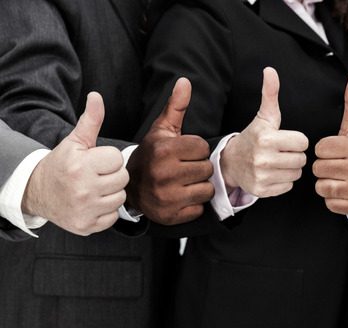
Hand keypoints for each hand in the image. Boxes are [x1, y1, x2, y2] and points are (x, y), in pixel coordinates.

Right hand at [22, 93, 128, 235]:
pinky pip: (113, 217)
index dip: (108, 159)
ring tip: (95, 189)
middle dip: (112, 175)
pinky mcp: (87, 226)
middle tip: (96, 175)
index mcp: (80, 166)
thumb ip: (90, 120)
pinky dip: (106, 211)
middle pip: (122, 179)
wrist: (37, 192)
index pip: (117, 159)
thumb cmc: (61, 165)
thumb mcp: (75, 141)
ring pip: (120, 198)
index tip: (96, 161)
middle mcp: (83, 189)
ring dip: (111, 193)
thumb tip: (97, 96)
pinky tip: (93, 203)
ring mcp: (85, 210)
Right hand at [126, 78, 213, 224]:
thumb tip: (185, 81)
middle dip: (199, 168)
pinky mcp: (170, 215)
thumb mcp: (162, 129)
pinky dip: (193, 205)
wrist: (129, 186)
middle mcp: (164, 174)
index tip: (183, 153)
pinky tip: (180, 197)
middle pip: (207, 169)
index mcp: (164, 150)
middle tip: (184, 168)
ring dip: (199, 186)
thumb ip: (176, 106)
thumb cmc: (151, 154)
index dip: (196, 150)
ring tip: (184, 182)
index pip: (203, 148)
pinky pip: (199, 209)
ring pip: (207, 190)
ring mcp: (167, 197)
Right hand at [220, 67, 308, 196]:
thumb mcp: (264, 116)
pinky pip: (288, 187)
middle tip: (281, 151)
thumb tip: (270, 70)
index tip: (284, 139)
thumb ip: (270, 94)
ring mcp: (261, 177)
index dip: (296, 140)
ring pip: (296, 174)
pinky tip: (272, 174)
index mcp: (267, 139)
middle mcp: (263, 159)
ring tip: (277, 162)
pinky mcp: (261, 191)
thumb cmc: (253, 137)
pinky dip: (282, 182)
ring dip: (290, 169)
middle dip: (294, 155)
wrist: (231, 161)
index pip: (303, 142)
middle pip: (301, 159)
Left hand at [313, 73, 347, 214]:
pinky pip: (328, 202)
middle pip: (318, 168)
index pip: (319, 148)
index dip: (323, 150)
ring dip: (325, 182)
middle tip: (335, 165)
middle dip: (322, 166)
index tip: (334, 151)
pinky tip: (340, 190)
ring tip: (337, 177)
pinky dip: (330, 198)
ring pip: (320, 186)